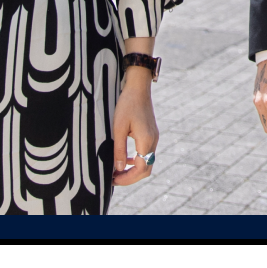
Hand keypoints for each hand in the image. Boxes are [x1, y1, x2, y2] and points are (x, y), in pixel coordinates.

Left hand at [112, 66, 158, 186]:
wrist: (138, 87)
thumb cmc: (126, 104)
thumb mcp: (118, 128)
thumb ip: (119, 149)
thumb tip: (118, 169)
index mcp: (146, 140)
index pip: (141, 169)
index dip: (127, 178)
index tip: (113, 180)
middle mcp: (153, 141)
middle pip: (146, 169)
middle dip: (130, 178)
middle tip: (114, 179)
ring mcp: (154, 137)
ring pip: (147, 162)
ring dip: (133, 169)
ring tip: (117, 171)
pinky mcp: (152, 134)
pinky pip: (146, 153)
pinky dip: (136, 160)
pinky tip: (125, 159)